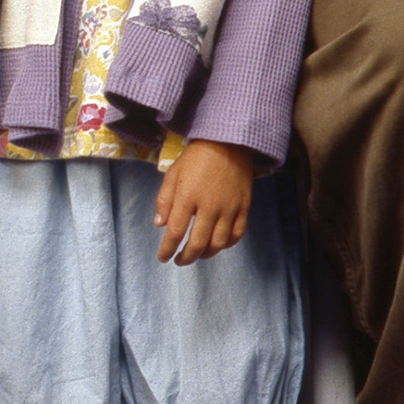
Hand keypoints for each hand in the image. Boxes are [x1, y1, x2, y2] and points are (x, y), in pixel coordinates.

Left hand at [154, 140, 258, 263]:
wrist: (228, 143)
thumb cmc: (196, 158)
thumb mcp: (173, 174)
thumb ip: (165, 200)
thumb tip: (160, 225)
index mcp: (188, 197)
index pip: (175, 232)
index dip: (167, 249)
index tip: (162, 257)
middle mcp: (209, 206)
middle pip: (198, 243)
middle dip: (186, 257)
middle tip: (179, 260)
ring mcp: (229, 208)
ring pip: (218, 244)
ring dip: (205, 254)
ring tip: (197, 254)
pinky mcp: (244, 207)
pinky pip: (237, 235)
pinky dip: (226, 245)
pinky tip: (218, 244)